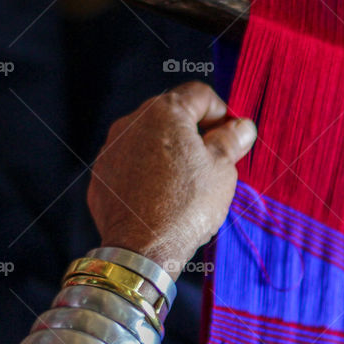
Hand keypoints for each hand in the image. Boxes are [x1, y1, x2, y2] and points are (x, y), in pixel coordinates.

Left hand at [87, 81, 256, 279]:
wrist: (143, 249)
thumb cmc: (185, 207)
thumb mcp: (222, 169)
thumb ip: (231, 140)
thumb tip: (242, 127)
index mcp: (164, 111)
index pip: (200, 95)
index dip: (222, 113)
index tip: (232, 135)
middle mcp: (132, 123)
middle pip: (172, 115)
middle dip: (195, 133)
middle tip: (215, 161)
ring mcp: (112, 149)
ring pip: (150, 140)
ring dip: (171, 153)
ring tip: (189, 184)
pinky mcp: (102, 176)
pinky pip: (131, 165)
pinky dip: (149, 173)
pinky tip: (163, 197)